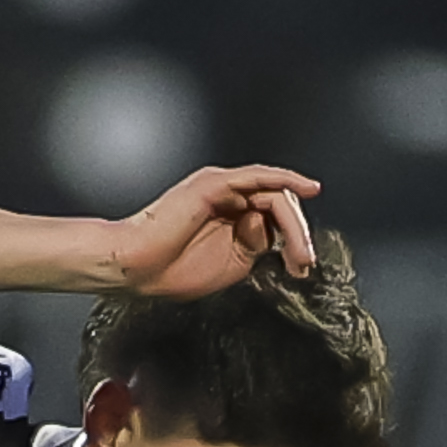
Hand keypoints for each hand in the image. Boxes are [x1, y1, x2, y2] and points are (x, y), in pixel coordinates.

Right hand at [99, 167, 321, 302]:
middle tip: (304, 262)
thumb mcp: (233, 264)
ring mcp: (223, 189)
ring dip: (295, 225)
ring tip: (300, 253)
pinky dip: (286, 179)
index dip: (294, 242)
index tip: (300, 268)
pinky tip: (307, 189)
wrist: (139, 267)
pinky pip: (259, 176)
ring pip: (274, 194)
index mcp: (231, 218)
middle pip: (279, 206)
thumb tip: (274, 230)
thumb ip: (257, 245)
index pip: (274, 220)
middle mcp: (230, 198)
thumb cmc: (173, 270)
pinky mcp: (216, 183)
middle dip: (298, 235)